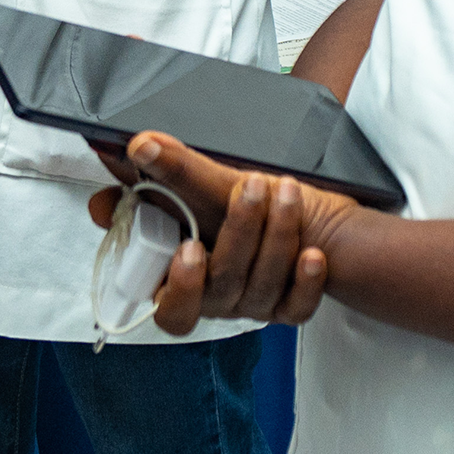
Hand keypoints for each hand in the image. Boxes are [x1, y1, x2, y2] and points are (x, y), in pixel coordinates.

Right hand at [86, 132, 361, 334]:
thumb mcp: (213, 182)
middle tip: (250, 186)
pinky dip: (305, 281)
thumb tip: (141, 145)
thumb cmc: (249, 199)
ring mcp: (252, 303)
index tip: (189, 247)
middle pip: (219, 288)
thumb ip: (173, 171)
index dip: (177, 285)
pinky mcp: (289, 307)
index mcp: (183, 274)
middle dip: (238, 235)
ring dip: (276, 234)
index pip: (167, 307)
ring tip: (286, 190)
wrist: (310, 216)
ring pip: (259, 287)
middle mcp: (216, 297)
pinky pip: (296, 307)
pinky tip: (312, 255)